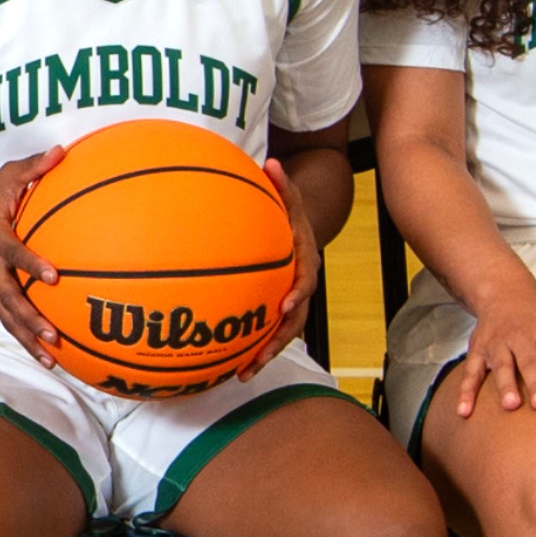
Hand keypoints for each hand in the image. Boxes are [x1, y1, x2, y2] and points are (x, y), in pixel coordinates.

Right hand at [0, 149, 68, 367]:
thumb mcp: (8, 176)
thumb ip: (34, 167)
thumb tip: (62, 151)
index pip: (12, 252)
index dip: (31, 264)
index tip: (54, 277)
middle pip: (7, 297)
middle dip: (28, 317)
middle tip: (52, 333)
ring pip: (7, 317)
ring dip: (27, 339)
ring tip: (51, 359)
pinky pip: (10, 321)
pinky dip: (26, 341)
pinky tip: (49, 359)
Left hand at [252, 154, 316, 362]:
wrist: (298, 231)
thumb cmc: (288, 214)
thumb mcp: (289, 196)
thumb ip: (282, 183)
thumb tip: (271, 162)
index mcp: (305, 262)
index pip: (306, 279)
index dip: (298, 293)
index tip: (286, 304)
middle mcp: (300, 286)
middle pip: (296, 320)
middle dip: (279, 340)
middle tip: (260, 356)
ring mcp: (289, 302)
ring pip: (282, 333)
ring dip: (265, 355)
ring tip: (243, 374)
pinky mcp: (275, 310)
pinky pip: (266, 332)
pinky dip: (252, 349)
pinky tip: (229, 366)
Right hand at [446, 281, 535, 419]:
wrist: (506, 293)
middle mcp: (524, 338)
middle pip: (531, 362)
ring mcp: (500, 345)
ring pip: (502, 367)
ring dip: (504, 386)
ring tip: (510, 406)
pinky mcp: (480, 351)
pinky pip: (472, 372)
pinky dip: (466, 392)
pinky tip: (464, 412)